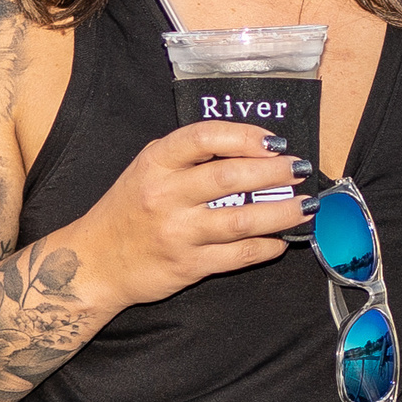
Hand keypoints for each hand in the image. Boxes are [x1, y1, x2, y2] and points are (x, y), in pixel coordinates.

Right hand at [69, 122, 312, 309]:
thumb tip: (253, 148)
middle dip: (275, 171)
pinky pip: (239, 255)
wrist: (94, 263)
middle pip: (231, 177)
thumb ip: (190, 156)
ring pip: (243, 220)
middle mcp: (165, 195)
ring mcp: (177, 233)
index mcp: (156, 163)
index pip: (205, 137)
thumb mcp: (148, 170)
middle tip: (301, 169)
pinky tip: (281, 241)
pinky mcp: (188, 266)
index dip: (246, 136)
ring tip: (307, 205)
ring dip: (283, 212)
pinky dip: (268, 247)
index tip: (275, 141)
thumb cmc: (129, 209)